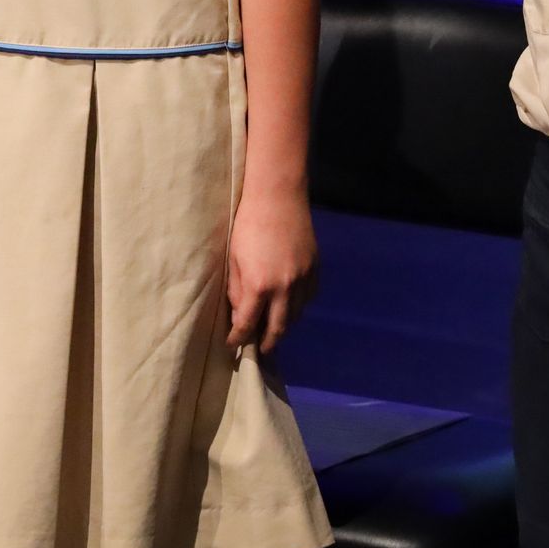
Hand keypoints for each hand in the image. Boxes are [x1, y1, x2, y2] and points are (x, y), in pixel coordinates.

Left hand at [227, 187, 319, 354]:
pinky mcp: (315, 268)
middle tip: (260, 351)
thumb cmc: (247, 224)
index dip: (239, 338)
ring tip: (273, 330)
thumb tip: (240, 314)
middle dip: (268, 343)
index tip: (233, 344)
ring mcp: (303, 279)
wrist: (278, 196)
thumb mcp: (234, 258)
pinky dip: (299, 306)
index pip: (248, 324)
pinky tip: (290, 306)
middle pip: (278, 328)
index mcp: (259, 285)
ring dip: (284, 326)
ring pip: (296, 315)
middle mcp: (285, 287)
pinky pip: (309, 297)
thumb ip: (237, 290)